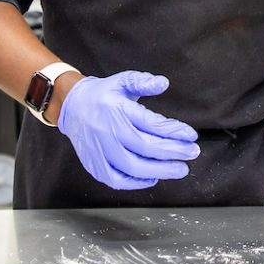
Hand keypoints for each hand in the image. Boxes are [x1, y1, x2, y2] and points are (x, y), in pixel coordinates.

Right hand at [57, 71, 199, 190]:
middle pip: (144, 147)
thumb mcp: (122, 81)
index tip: (191, 135)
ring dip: (160, 170)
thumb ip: (143, 81)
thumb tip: (163, 83)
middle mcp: (107, 130)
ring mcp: (99, 150)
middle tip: (192, 153)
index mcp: (116, 109)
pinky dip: (136, 183)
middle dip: (173, 152)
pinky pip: (116, 180)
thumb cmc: (101, 95)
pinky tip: (152, 177)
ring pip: (132, 166)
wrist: (71, 107)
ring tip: (180, 169)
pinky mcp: (94, 164)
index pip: (150, 123)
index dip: (173, 131)